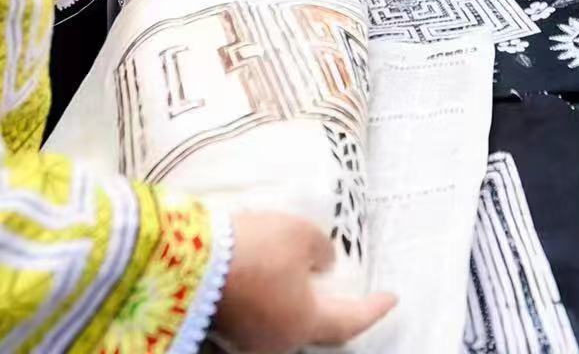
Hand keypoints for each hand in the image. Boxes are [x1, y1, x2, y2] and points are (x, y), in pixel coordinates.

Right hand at [213, 211, 396, 352]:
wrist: (187, 258)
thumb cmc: (254, 248)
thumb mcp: (302, 236)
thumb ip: (323, 252)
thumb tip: (323, 264)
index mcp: (305, 323)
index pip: (350, 321)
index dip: (373, 309)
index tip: (392, 298)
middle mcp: (277, 342)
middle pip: (313, 328)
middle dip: (330, 311)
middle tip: (346, 294)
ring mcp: (246, 339)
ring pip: (282, 323)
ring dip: (295, 302)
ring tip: (301, 278)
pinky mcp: (221, 327)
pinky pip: (257, 315)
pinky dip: (269, 299)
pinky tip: (265, 279)